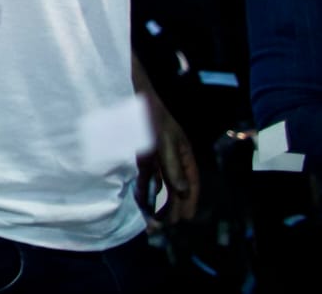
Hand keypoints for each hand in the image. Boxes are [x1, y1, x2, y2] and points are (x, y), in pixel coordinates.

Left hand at [137, 94, 200, 225]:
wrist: (131, 96)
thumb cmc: (150, 115)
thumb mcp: (163, 140)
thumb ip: (171, 165)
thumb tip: (181, 190)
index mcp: (183, 153)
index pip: (191, 181)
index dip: (189, 201)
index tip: (186, 219)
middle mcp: (172, 156)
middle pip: (176, 186)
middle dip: (172, 206)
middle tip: (165, 225)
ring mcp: (157, 156)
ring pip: (160, 184)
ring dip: (156, 201)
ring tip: (152, 219)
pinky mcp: (142, 154)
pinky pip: (146, 176)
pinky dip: (144, 188)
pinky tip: (141, 201)